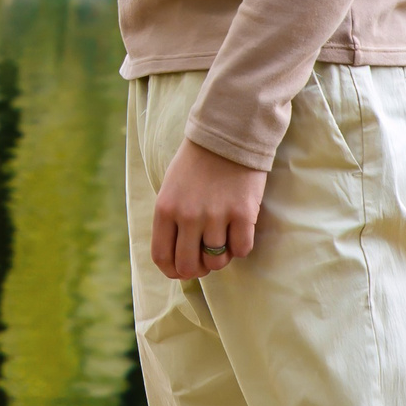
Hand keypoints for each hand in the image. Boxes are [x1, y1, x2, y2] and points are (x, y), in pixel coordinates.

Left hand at [149, 138, 267, 280]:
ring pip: (217, 261)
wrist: (227, 135)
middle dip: (198, 269)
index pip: (162, 257)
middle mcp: (188, 216)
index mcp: (165, 209)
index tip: (183, 270)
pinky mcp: (243, 214)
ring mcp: (216, 216)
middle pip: (189, 266)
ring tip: (223, 237)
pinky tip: (239, 230)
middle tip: (206, 259)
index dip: (173, 271)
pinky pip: (241, 250)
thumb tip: (177, 258)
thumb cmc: (196, 164)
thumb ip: (170, 221)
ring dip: (221, 255)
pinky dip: (240, 247)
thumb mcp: (170, 189)